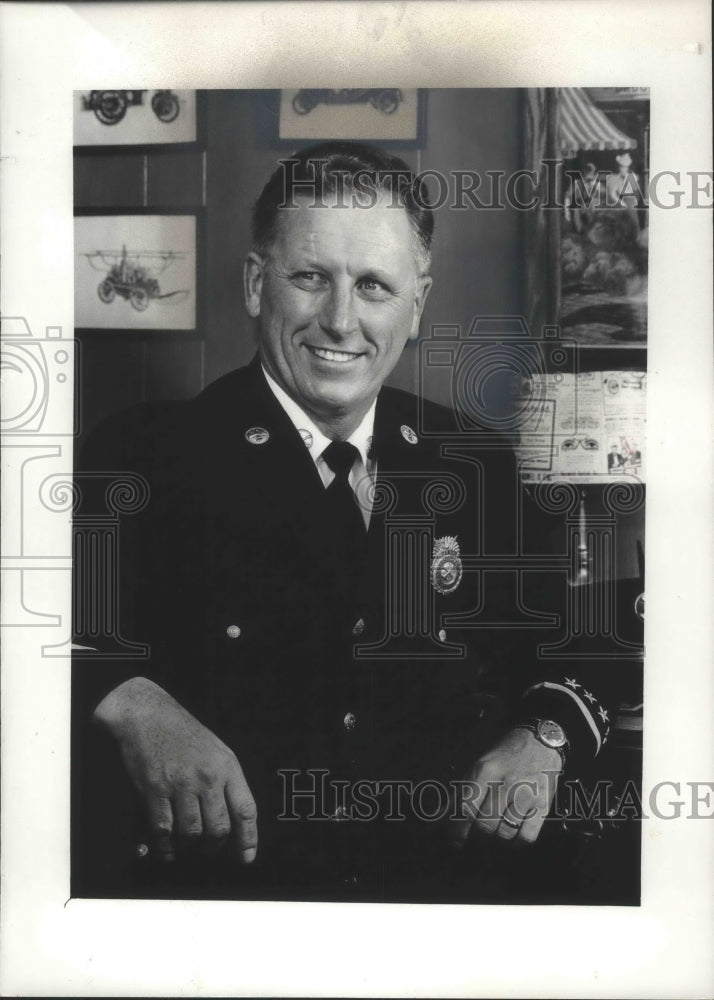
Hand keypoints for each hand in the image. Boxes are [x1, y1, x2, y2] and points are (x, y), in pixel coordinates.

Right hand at [94, 677, 257, 863]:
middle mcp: (206, 777)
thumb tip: (235, 816)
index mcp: (226, 766)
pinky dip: (166, 846)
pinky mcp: (154, 789)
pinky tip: (168, 850)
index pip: (245, 809)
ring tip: (189, 848)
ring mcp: (180, 784)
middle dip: (215, 847)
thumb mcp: (217, 750)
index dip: (248, 839)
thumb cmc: (184, 733)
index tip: (247, 858)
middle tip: (210, 850)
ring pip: (191, 833)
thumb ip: (228, 780)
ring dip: (190, 848)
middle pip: (218, 828)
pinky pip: (163, 829)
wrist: (148, 715)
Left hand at [451, 726, 561, 845]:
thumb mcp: (480, 765)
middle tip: (477, 836)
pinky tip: (513, 835)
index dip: (457, 830)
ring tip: (496, 830)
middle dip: (477, 836)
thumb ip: (460, 792)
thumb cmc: (506, 755)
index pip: (466, 808)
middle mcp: (506, 782)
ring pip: (504, 833)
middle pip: (484, 824)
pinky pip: (526, 837)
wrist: (541, 741)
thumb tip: (439, 817)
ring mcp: (526, 794)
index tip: (455, 841)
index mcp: (486, 770)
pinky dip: (517, 842)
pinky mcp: (543, 805)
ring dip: (497, 838)